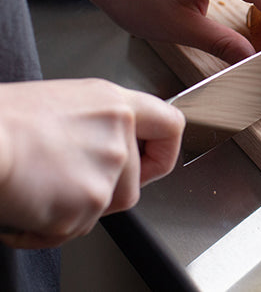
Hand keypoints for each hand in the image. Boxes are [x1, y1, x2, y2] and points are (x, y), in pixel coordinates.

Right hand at [0, 79, 184, 247]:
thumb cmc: (3, 120)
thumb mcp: (64, 104)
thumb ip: (99, 125)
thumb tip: (106, 147)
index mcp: (115, 105)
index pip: (170, 126)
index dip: (164, 152)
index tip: (154, 163)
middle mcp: (119, 135)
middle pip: (133, 184)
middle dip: (102, 194)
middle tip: (64, 183)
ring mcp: (108, 169)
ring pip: (104, 209)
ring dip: (74, 211)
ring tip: (38, 189)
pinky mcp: (89, 202)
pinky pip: (74, 229)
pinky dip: (47, 228)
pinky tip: (25, 204)